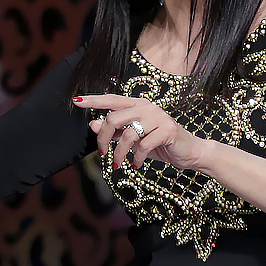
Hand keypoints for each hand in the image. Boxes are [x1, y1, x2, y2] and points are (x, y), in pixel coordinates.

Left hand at [72, 94, 213, 171]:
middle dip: (104, 138)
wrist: (188, 152)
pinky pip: (143, 145)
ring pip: (127, 134)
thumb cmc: (159, 144)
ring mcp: (158, 117)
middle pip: (114, 118)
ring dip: (119, 153)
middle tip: (102, 153)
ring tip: (118, 164)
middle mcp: (147, 107)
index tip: (76, 100)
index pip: (112, 99)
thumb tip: (92, 124)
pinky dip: (136, 158)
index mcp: (138, 105)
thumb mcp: (134, 138)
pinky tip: (137, 165)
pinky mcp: (168, 130)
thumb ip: (115, 131)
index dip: (94, 100)